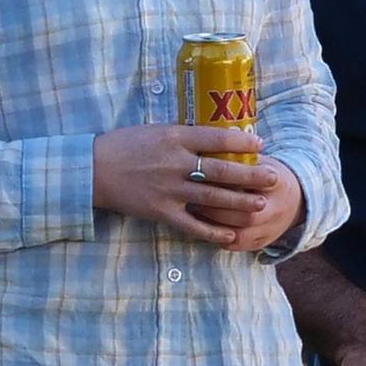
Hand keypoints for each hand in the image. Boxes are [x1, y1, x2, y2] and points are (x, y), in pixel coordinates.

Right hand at [95, 121, 293, 249]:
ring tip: (261, 204)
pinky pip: (192, 224)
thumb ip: (184, 135)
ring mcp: (169, 189)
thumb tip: (216, 136)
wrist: (92, 170)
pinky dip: (213, 232)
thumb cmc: (125, 145)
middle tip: (273, 177)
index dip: (241, 141)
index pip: (216, 138)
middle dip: (251, 175)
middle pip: (222, 170)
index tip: (260, 144)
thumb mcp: (155, 131)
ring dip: (240, 202)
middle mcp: (175, 163)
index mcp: (174, 138)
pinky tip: (231, 235)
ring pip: (213, 197)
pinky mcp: (161, 211)